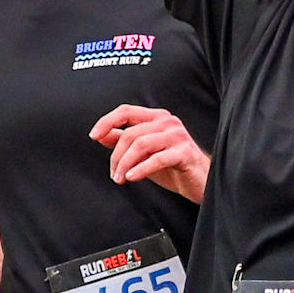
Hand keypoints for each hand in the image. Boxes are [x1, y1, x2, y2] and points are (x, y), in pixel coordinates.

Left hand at [94, 102, 209, 202]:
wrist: (200, 181)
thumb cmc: (172, 166)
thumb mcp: (143, 152)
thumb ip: (123, 140)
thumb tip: (100, 134)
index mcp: (156, 118)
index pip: (126, 111)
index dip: (107, 121)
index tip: (93, 135)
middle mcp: (167, 122)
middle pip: (130, 133)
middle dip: (116, 156)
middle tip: (114, 175)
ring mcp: (177, 136)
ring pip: (141, 145)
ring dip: (125, 164)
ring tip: (120, 179)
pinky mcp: (184, 152)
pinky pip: (157, 159)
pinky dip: (141, 169)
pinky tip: (132, 177)